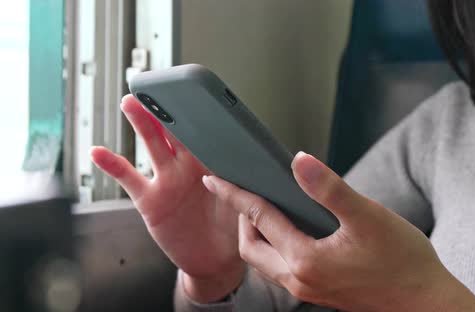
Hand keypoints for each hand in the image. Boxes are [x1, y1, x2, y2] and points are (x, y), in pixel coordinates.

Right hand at [91, 95, 243, 302]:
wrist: (217, 261)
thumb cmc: (234, 227)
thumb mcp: (246, 199)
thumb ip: (244, 177)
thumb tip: (258, 157)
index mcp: (213, 161)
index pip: (205, 129)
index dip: (199, 110)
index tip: (196, 89)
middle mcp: (188, 166)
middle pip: (176, 130)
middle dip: (167, 107)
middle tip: (158, 84)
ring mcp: (167, 180)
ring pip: (153, 145)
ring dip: (142, 124)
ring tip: (131, 102)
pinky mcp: (150, 200)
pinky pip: (129, 179)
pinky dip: (113, 165)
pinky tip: (98, 151)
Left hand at [201, 152, 474, 311]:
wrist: (426, 302)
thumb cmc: (403, 262)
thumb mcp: (367, 217)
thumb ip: (329, 189)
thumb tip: (299, 162)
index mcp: (305, 259)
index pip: (259, 219)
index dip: (235, 195)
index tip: (214, 180)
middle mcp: (300, 279)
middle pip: (252, 249)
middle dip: (241, 220)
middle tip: (244, 193)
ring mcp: (310, 289)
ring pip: (266, 262)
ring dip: (258, 236)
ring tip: (264, 210)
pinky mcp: (321, 292)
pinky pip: (284, 269)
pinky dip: (276, 248)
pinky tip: (294, 232)